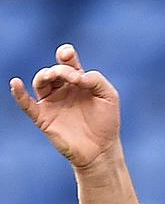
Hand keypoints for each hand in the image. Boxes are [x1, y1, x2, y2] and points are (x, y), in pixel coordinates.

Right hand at [10, 44, 120, 168]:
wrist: (101, 149)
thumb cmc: (106, 122)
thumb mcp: (109, 96)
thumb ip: (96, 80)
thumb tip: (78, 75)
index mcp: (78, 82)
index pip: (67, 62)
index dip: (65, 54)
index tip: (67, 54)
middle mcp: (63, 90)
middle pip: (54, 71)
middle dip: (60, 69)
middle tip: (73, 77)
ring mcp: (52, 103)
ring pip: (41, 82)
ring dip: (45, 76)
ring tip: (53, 76)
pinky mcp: (43, 117)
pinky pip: (26, 104)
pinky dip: (19, 94)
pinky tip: (16, 84)